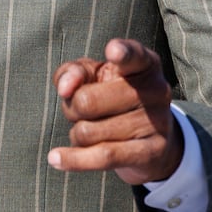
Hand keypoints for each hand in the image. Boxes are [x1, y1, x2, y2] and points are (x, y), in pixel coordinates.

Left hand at [48, 38, 183, 185]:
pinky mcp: (151, 152)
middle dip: (72, 110)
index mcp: (144, 64)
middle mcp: (155, 90)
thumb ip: (72, 72)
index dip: (122, 52)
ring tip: (90, 131)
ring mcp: (156, 122)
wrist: (151, 141)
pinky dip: (74, 159)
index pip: (133, 55)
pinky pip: (104, 156)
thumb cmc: (113, 98)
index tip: (113, 51)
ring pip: (89, 132)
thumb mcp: (93, 78)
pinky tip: (55, 158)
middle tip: (81, 112)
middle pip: (87, 101)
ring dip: (77, 134)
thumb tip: (65, 88)